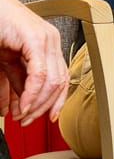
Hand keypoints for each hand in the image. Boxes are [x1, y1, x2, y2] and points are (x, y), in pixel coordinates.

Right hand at [0, 0, 69, 124]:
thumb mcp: (7, 60)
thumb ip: (16, 81)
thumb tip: (17, 106)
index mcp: (48, 47)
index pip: (61, 79)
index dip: (56, 102)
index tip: (47, 118)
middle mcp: (52, 42)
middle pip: (59, 83)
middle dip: (42, 107)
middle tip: (26, 120)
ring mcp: (47, 38)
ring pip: (53, 80)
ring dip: (36, 103)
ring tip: (22, 114)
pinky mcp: (36, 38)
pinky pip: (40, 72)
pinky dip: (32, 92)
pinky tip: (23, 104)